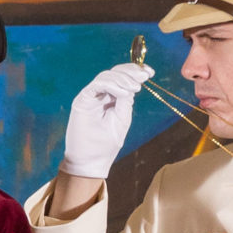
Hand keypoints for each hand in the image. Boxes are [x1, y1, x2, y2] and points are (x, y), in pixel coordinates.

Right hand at [63, 63, 155, 179]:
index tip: (151, 72)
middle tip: (145, 76)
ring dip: (123, 79)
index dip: (136, 71)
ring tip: (135, 88)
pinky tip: (123, 92)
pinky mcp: (82, 100)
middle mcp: (100, 94)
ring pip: (106, 76)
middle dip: (131, 71)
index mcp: (111, 98)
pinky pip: (97, 85)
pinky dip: (112, 85)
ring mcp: (90, 96)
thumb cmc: (105, 144)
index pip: (122, 78)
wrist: (90, 161)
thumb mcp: (121, 119)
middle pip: (114, 72)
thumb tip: (133, 84)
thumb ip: (125, 101)